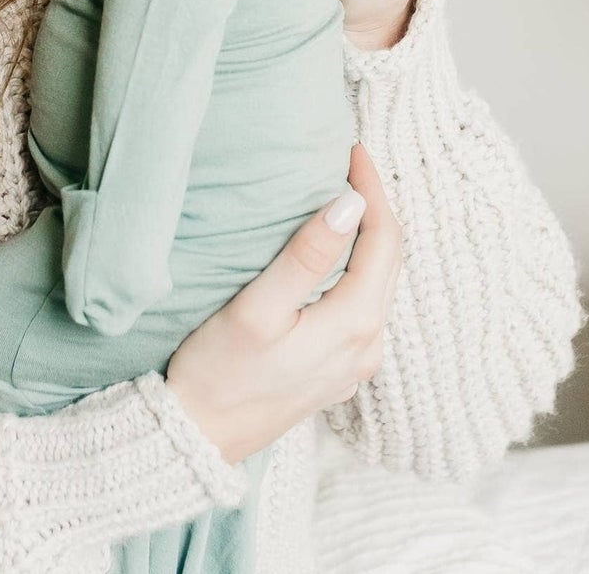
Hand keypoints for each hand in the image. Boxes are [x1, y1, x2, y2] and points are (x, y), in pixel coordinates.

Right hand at [165, 143, 400, 465]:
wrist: (199, 439)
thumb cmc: (219, 370)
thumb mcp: (257, 307)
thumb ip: (306, 255)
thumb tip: (350, 203)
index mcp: (355, 324)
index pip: (384, 240)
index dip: (373, 188)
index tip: (352, 148)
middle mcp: (368, 346)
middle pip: (389, 260)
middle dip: (375, 206)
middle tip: (349, 161)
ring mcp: (356, 363)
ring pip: (379, 283)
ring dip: (368, 236)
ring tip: (344, 194)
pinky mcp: (338, 370)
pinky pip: (364, 305)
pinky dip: (357, 266)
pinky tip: (334, 251)